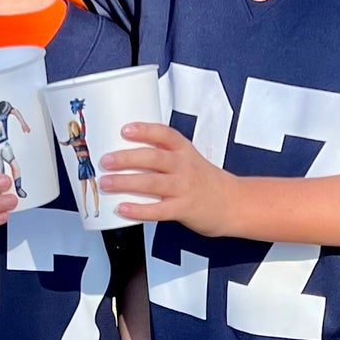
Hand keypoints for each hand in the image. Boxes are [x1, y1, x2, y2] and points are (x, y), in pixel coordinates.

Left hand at [99, 122, 237, 235]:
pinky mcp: (184, 209)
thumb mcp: (189, 159)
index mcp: (184, 150)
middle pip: (153, 158)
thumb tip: (125, 154)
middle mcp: (184, 166)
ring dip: (126, 182)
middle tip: (106, 160)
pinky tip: (123, 208)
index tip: (125, 130)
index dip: (145, 130)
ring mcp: (184, 188)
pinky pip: (158, 210)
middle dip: (126, 158)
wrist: (233, 203)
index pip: (164, 135)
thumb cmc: (205, 181)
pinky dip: (139, 209)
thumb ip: (163, 155)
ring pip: (152, 183)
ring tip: (107, 183)